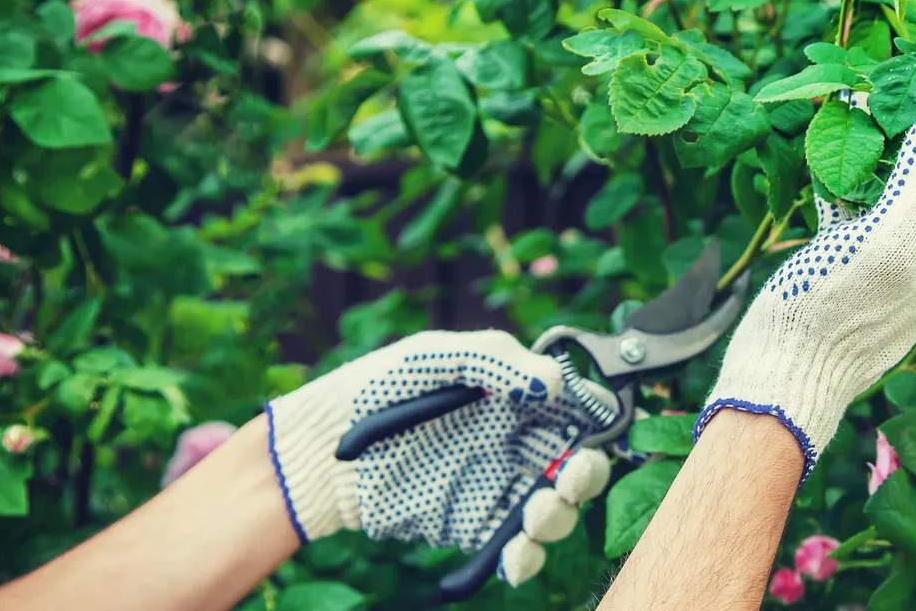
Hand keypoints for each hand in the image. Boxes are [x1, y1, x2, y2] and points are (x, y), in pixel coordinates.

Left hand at [266, 330, 611, 585]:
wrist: (320, 449)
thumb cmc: (375, 387)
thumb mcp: (433, 356)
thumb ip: (495, 361)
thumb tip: (554, 383)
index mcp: (514, 396)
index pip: (575, 408)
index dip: (595, 418)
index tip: (595, 425)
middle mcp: (515, 442)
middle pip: (576, 465)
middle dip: (586, 475)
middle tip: (571, 477)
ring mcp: (496, 486)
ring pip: (552, 510)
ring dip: (558, 518)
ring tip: (536, 516)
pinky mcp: (472, 526)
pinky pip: (511, 548)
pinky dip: (523, 559)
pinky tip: (514, 555)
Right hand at [697, 92, 915, 479]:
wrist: (782, 378)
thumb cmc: (834, 310)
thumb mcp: (891, 235)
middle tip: (885, 94)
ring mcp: (905, 259)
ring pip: (911, 182)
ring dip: (887, 145)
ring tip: (851, 114)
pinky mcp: (863, 265)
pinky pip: (870, 206)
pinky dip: (852, 177)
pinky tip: (823, 162)